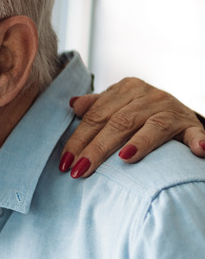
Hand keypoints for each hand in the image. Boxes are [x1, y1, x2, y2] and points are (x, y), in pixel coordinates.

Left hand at [59, 77, 204, 178]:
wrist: (179, 115)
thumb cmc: (140, 113)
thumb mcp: (117, 105)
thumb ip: (96, 106)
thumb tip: (73, 105)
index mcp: (126, 89)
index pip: (96, 115)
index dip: (79, 138)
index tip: (65, 162)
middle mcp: (149, 95)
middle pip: (118, 123)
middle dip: (97, 148)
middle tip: (81, 169)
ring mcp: (171, 109)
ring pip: (152, 127)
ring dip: (140, 143)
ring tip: (124, 159)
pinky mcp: (191, 124)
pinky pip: (194, 133)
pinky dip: (197, 141)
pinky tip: (198, 151)